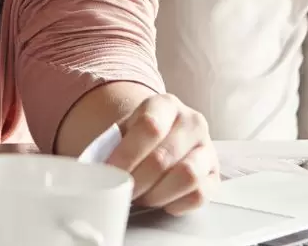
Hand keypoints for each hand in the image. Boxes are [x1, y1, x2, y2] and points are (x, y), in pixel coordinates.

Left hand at [106, 93, 218, 215]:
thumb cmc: (137, 137)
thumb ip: (109, 145)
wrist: (161, 139)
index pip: (150, 126)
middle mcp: (192, 122)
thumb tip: (92, 168)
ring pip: (187, 177)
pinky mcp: (215, 175)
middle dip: (138, 180)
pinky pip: (199, 195)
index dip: (127, 154)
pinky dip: (176, 203)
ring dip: (158, 193)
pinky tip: (162, 201)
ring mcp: (207, 148)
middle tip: (123, 190)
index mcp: (166, 104)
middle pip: (164, 157)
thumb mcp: (121, 131)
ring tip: (143, 196)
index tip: (109, 172)